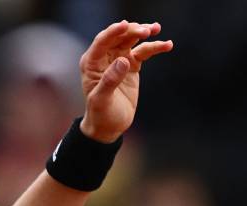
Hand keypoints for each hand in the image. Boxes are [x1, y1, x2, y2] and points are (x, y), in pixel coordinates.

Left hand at [79, 20, 172, 142]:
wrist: (109, 126)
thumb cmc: (100, 114)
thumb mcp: (101, 100)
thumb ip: (110, 80)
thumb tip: (123, 61)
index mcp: (91, 63)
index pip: (102, 42)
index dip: (113, 32)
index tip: (126, 25)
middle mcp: (104, 58)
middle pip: (118, 37)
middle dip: (132, 31)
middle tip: (147, 31)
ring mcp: (118, 60)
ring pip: (131, 41)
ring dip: (144, 33)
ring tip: (156, 29)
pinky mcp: (131, 66)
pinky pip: (144, 52)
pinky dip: (155, 47)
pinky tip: (167, 45)